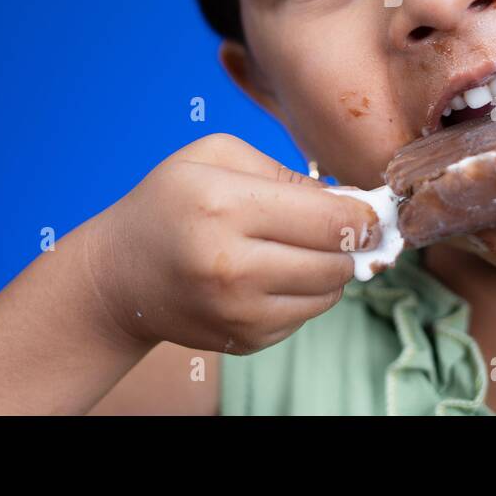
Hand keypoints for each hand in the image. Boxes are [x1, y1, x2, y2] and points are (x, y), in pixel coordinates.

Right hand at [85, 133, 381, 354]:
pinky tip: (276, 272)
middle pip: (337, 261)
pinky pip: (305, 317)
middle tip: (347, 226)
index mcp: (226, 206)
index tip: (374, 208)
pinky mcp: (243, 340)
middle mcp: (231, 265)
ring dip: (331, 269)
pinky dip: (304, 294)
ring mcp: (236, 311)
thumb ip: (290, 173)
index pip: (332, 219)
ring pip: (328, 294)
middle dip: (352, 243)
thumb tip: (353, 203)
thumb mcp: (216, 156)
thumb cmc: (173, 201)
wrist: (120, 274)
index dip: (366, 214)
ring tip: (304, 246)